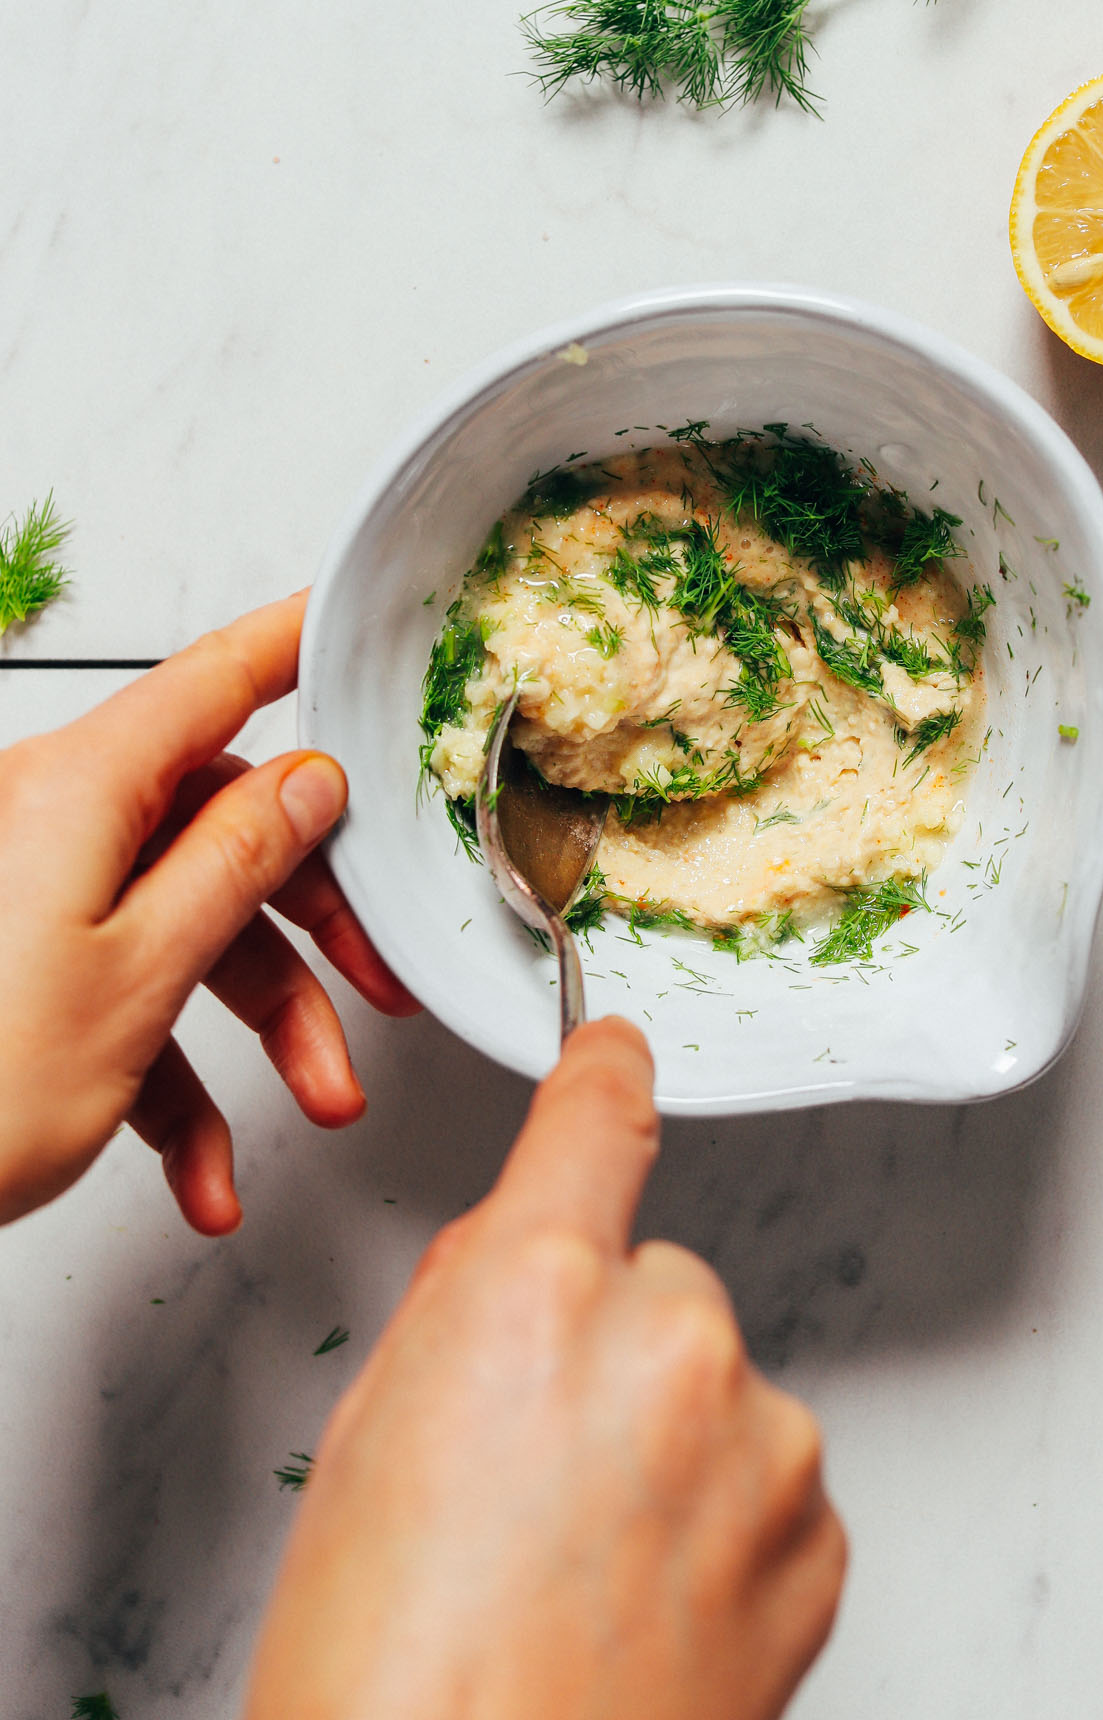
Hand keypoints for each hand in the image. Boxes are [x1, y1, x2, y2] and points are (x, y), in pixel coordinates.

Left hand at [0, 591, 417, 1234]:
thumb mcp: (139, 976)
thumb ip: (235, 863)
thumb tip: (305, 782)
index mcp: (77, 792)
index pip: (213, 682)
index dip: (291, 644)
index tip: (345, 621)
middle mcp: (48, 824)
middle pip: (220, 830)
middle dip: (309, 928)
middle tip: (376, 984)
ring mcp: (28, 894)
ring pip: (184, 926)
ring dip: (261, 1027)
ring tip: (312, 1103)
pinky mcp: (14, 965)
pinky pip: (122, 996)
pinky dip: (176, 1081)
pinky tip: (202, 1172)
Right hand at [246, 1019, 846, 1719]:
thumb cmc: (387, 1680)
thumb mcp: (367, 1449)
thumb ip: (461, 1318)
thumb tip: (517, 1262)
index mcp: (538, 1292)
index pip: (594, 1124)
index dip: (602, 1076)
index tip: (617, 1051)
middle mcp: (670, 1339)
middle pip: (653, 1281)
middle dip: (604, 1343)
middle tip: (526, 1477)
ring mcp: (760, 1442)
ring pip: (714, 1385)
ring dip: (665, 1444)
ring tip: (580, 1574)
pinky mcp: (817, 1537)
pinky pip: (766, 1479)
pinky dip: (720, 1523)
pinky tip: (642, 1610)